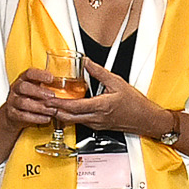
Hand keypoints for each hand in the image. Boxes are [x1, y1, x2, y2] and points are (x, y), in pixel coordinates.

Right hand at [0, 67, 74, 132]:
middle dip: (39, 92)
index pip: (29, 73)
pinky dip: (36, 118)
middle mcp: (17, 88)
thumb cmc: (32, 99)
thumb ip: (52, 86)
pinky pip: (23, 116)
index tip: (51, 78)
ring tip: (51, 110)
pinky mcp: (13, 114)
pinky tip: (46, 118)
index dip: (40, 75)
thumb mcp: (40, 89)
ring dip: (39, 107)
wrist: (16, 114)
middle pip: (23, 87)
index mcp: (24, 79)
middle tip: (52, 96)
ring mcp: (13, 101)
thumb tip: (78, 85)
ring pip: (23, 102)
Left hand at [55, 63, 174, 141]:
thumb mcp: (117, 82)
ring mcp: (96, 124)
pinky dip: (70, 116)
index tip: (48, 98)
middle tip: (43, 103)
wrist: (145, 119)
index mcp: (100, 106)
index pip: (73, 107)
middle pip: (68, 117)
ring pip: (73, 121)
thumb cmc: (135, 104)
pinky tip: (67, 110)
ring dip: (61, 114)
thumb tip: (87, 62)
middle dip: (54, 111)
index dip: (58, 103)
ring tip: (52, 105)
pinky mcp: (98, 126)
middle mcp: (96, 118)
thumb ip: (100, 72)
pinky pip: (80, 122)